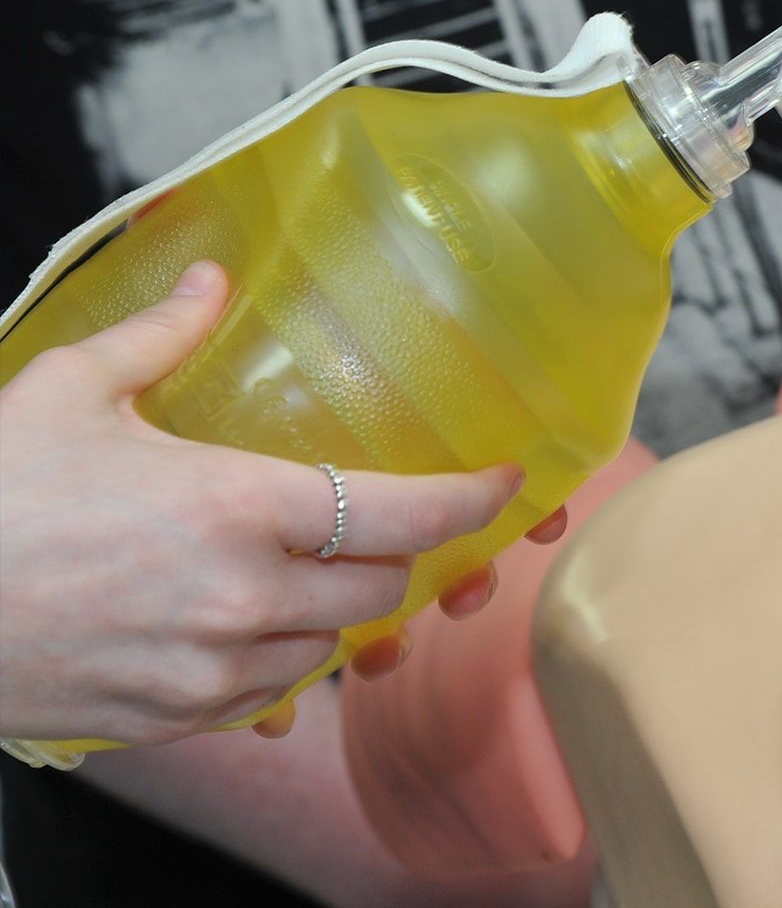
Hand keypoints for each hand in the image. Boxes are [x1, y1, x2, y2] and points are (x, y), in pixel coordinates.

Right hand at [0, 261, 564, 745]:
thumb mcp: (67, 391)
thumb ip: (161, 334)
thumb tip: (211, 276)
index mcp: (240, 507)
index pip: (408, 513)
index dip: (473, 500)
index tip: (504, 484)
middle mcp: (246, 597)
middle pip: (384, 585)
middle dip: (392, 553)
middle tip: (371, 520)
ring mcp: (215, 669)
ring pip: (334, 645)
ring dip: (333, 608)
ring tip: (296, 569)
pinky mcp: (179, 717)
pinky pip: (273, 696)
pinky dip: (280, 661)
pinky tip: (245, 622)